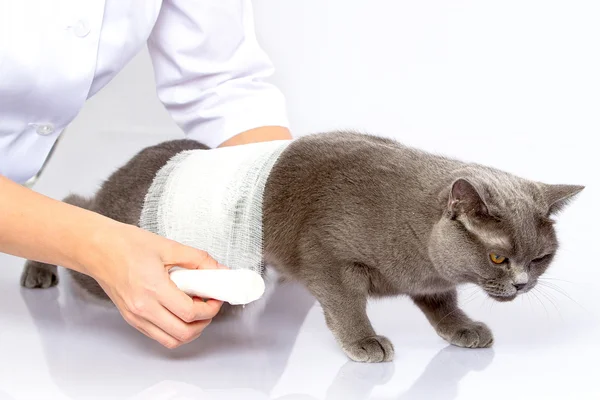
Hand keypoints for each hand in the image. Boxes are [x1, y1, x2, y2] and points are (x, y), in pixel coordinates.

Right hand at [82, 222, 224, 348]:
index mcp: (153, 288)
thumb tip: (218, 270)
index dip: (209, 308)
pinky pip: (158, 336)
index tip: (215, 298)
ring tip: (196, 312)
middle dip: (204, 322)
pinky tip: (179, 313)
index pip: (189, 312)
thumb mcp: (168, 246)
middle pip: (183, 333)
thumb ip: (198, 259)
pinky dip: (174, 330)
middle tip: (209, 306)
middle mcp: (143, 308)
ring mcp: (136, 316)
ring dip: (190, 331)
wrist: (97, 249)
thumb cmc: (126, 245)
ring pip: (171, 340)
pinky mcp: (131, 319)